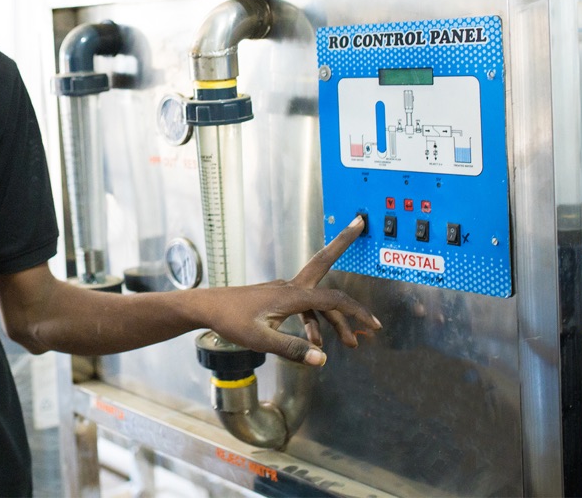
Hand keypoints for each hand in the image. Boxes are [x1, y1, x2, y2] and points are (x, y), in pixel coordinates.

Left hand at [206, 215, 379, 364]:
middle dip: (342, 242)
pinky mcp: (277, 298)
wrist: (206, 308)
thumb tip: (322, 358)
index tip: (375, 324)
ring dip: (334, 318)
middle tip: (360, 222)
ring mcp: (283, 290)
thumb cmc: (229, 321)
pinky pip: (304, 307)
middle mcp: (290, 287)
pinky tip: (315, 342)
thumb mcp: (260, 340)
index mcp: (291, 295)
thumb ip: (292, 349)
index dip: (357, 312)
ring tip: (349, 344)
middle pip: (323, 261)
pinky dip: (314, 322)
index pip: (333, 300)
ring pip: (317, 299)